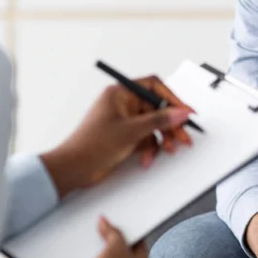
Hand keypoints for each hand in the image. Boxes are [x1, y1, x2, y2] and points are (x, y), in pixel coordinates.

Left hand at [41, 76, 194, 196]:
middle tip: (183, 136)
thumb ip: (159, 120)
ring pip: (153, 124)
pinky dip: (150, 147)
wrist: (72, 170)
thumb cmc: (90, 145)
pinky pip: (145, 137)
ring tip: (169, 149)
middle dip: (170, 124)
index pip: (154, 87)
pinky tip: (147, 158)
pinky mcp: (124, 135)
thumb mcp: (131, 131)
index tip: (185, 111)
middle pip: (156, 108)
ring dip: (162, 138)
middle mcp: (123, 104)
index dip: (172, 98)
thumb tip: (180, 112)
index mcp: (121, 93)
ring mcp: (124, 120)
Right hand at [65, 217, 149, 257]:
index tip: (122, 219)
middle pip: (119, 249)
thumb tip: (104, 221)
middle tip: (104, 225)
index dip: (130, 229)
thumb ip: (112, 232)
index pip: (139, 242)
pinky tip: (81, 252)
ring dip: (96, 250)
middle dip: (110, 239)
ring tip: (90, 237)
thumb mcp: (116, 247)